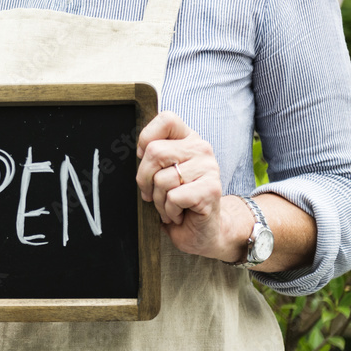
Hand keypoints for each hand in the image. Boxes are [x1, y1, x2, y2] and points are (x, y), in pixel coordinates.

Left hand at [135, 111, 247, 260]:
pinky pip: (173, 197)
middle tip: (152, 194)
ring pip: (162, 179)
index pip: (166, 119)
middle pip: (155, 152)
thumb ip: (154, 157)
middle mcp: (201, 148)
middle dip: (145, 180)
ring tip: (170, 206)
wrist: (204, 231)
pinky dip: (170, 211)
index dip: (147, 138)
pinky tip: (180, 214)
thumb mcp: (162, 173)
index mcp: (188, 138)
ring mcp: (209, 167)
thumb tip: (138, 152)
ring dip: (159, 201)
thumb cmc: (179, 201)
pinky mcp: (211, 189)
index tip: (145, 159)